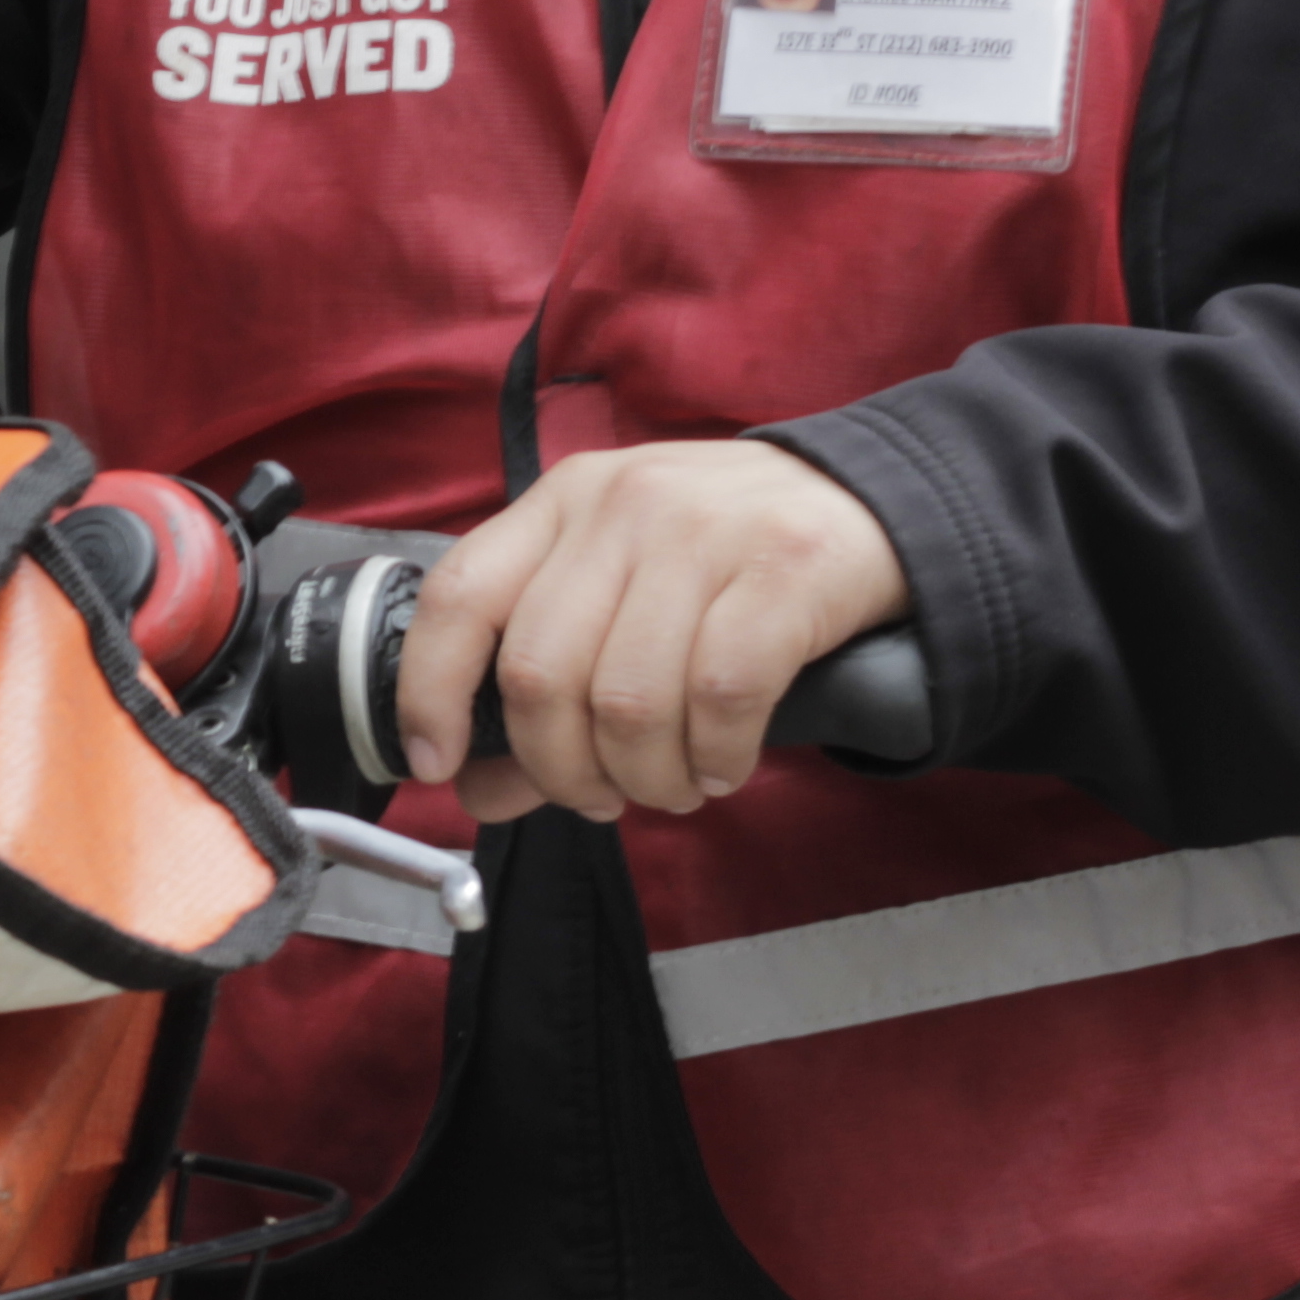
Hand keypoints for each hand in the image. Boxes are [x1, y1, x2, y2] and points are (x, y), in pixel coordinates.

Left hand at [395, 441, 909, 822]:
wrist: (870, 501)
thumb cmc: (726, 560)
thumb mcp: (622, 592)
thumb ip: (546, 687)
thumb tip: (474, 789)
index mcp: (564, 501)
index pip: (460, 594)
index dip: (429, 691)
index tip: (437, 763)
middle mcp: (623, 505)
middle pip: (542, 673)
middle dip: (563, 770)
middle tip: (602, 798)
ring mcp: (703, 531)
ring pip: (628, 701)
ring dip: (646, 777)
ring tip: (674, 784)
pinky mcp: (783, 569)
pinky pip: (720, 697)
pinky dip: (715, 758)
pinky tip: (724, 763)